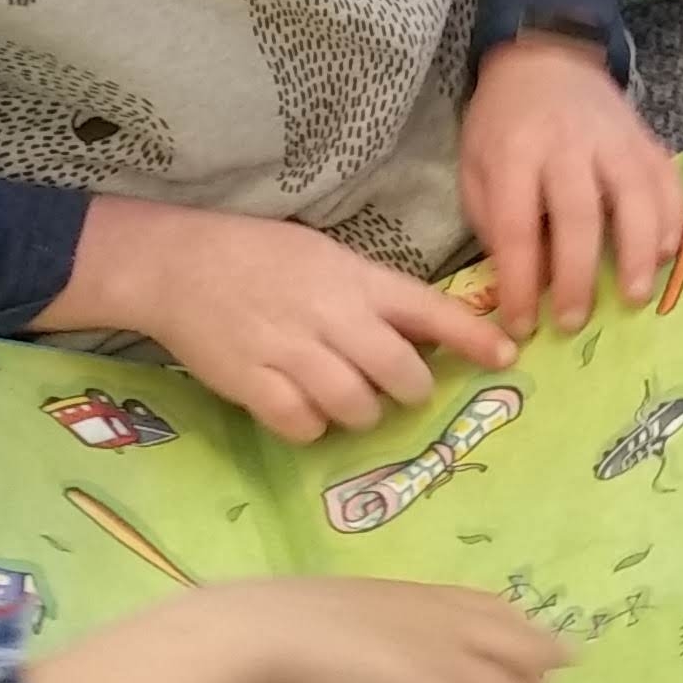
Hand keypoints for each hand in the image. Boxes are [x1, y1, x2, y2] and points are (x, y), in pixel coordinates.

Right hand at [26, 575, 576, 682]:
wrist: (260, 633)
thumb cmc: (277, 624)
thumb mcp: (345, 618)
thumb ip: (379, 634)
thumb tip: (373, 654)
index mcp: (427, 598)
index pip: (502, 613)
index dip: (527, 645)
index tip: (538, 668)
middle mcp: (453, 623)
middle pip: (532, 657)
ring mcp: (452, 660)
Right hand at [46, 198, 513, 443]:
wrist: (177, 264)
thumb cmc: (256, 255)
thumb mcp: (324, 257)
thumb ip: (370, 293)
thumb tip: (420, 332)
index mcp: (353, 279)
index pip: (428, 310)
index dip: (472, 338)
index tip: (505, 357)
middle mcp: (331, 316)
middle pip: (401, 374)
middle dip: (411, 391)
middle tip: (401, 390)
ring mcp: (291, 351)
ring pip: (356, 407)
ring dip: (362, 413)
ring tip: (345, 398)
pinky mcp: (253, 383)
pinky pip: (303, 425)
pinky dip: (311, 426)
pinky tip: (302, 408)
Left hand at [458, 34, 674, 335]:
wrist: (545, 60)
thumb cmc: (503, 124)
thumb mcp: (475, 165)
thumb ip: (493, 221)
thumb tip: (524, 283)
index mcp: (514, 152)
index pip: (517, 226)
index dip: (519, 282)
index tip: (521, 325)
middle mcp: (568, 144)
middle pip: (579, 215)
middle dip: (577, 275)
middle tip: (574, 321)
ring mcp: (614, 138)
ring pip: (635, 196)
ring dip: (636, 251)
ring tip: (636, 296)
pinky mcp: (646, 139)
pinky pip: (667, 181)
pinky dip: (671, 220)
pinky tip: (664, 254)